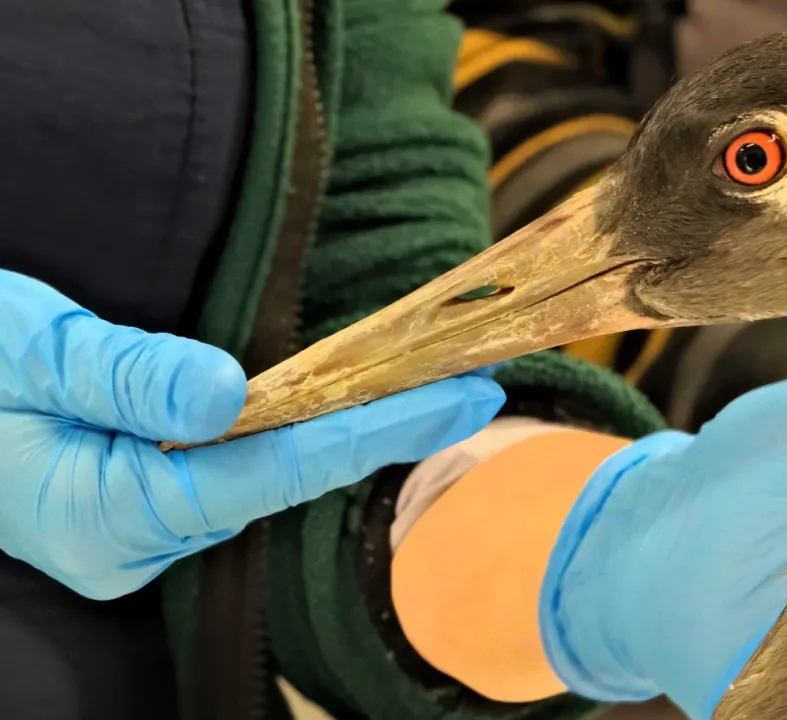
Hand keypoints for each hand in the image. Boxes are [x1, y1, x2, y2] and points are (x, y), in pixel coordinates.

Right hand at [0, 270, 504, 598]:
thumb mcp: (27, 351)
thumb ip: (124, 374)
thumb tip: (230, 392)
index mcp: (107, 516)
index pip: (276, 470)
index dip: (377, 429)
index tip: (459, 396)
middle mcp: (135, 541)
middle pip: (286, 480)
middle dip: (383, 432)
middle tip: (473, 386)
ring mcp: (140, 530)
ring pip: (268, 479)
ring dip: (349, 433)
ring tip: (432, 393)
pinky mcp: (142, 506)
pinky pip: (239, 472)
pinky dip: (299, 437)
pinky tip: (347, 410)